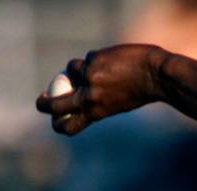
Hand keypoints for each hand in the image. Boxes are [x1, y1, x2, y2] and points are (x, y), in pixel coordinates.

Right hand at [35, 44, 166, 134]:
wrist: (155, 75)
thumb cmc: (140, 92)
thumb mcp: (115, 104)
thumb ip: (95, 101)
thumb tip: (74, 92)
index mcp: (96, 113)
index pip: (69, 126)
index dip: (58, 125)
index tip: (53, 120)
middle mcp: (89, 97)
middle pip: (55, 104)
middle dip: (44, 104)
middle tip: (41, 102)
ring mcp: (89, 78)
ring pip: (70, 71)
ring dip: (78, 70)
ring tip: (102, 70)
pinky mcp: (93, 60)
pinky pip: (87, 58)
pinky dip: (96, 59)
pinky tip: (114, 61)